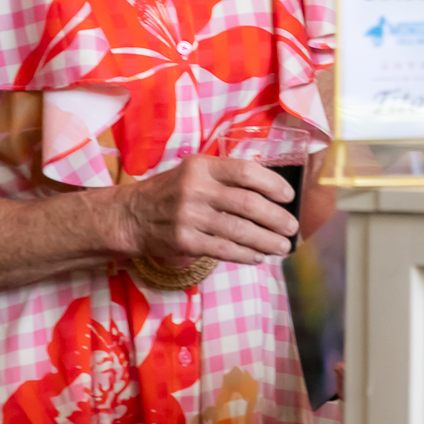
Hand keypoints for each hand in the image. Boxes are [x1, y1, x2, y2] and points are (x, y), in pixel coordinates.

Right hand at [114, 155, 298, 265]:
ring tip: (282, 247)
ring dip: (266, 240)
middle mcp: (196, 189)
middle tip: (292, 228)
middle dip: (276, 218)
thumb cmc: (172, 192)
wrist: (131, 216)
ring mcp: (189, 217)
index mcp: (202, 167)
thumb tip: (271, 192)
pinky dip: (245, 254)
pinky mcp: (184, 241)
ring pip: (238, 230)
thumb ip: (226, 177)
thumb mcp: (194, 172)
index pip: (246, 171)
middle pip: (247, 204)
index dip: (272, 184)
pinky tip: (258, 256)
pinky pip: (222, 249)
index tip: (289, 196)